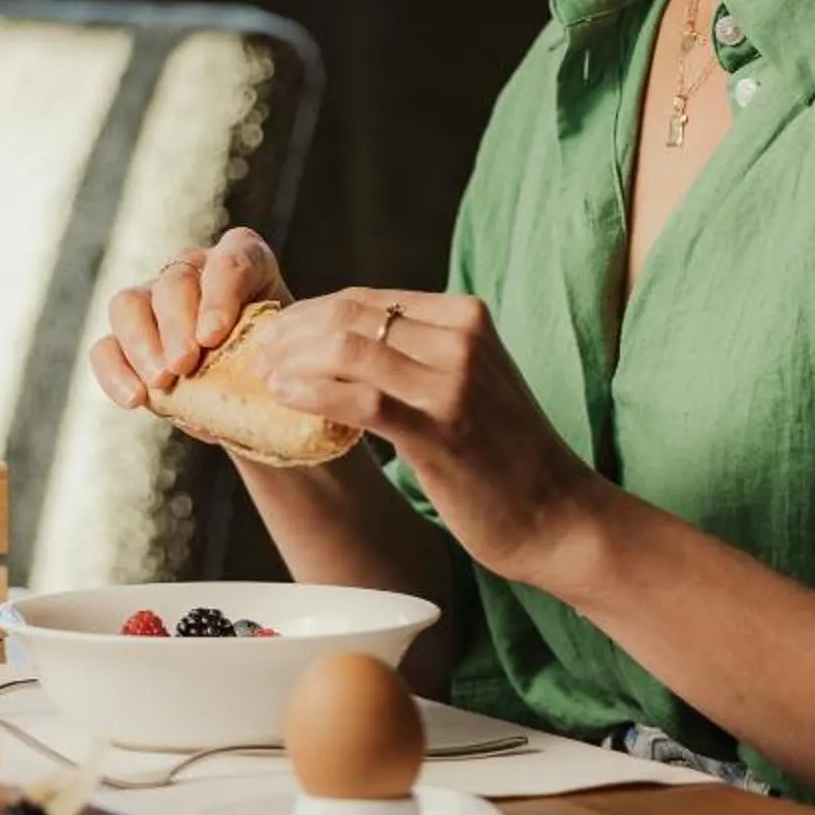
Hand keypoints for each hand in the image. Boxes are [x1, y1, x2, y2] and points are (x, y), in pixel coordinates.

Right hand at [88, 226, 286, 409]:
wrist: (259, 403)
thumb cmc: (283, 370)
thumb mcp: (295, 357)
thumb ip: (289, 353)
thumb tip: (282, 368)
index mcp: (246, 263)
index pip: (233, 258)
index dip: (219, 293)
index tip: (214, 336)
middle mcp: (196, 271)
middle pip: (175, 280)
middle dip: (177, 323)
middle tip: (184, 364)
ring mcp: (154, 301)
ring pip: (130, 302)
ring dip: (142, 343)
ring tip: (162, 382)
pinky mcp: (125, 340)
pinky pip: (105, 346)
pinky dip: (115, 372)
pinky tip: (135, 399)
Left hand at [253, 290, 607, 589]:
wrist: (558, 515)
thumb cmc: (505, 455)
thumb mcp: (470, 381)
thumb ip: (420, 354)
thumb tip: (341, 345)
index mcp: (467, 317)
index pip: (367, 299)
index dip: (308, 314)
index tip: (273, 337)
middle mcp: (462, 337)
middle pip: (350, 316)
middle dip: (291, 332)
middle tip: (256, 355)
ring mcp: (453, 381)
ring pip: (347, 349)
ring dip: (292, 360)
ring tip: (262, 378)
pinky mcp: (440, 427)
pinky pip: (359, 397)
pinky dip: (311, 392)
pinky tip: (283, 398)